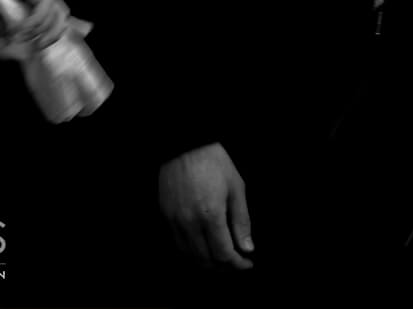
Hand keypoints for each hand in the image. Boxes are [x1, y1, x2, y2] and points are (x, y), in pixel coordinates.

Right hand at [0, 0, 70, 54]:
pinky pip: (44, 6)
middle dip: (53, 34)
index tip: (61, 40)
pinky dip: (34, 21)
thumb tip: (26, 55)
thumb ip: (10, 47)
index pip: (58, 16)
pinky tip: (21, 27)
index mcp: (36, 2)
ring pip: (56, 12)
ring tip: (23, 36)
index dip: (63, 29)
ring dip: (41, 29)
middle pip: (62, 15)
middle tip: (39, 45)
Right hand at [158, 143, 253, 269]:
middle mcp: (190, 222)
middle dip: (224, 267)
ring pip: (190, 256)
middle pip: (206, 260)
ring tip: (221, 259)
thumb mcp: (236, 188)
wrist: (186, 145)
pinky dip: (192, 252)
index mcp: (211, 215)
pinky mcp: (165, 216)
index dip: (237, 264)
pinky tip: (204, 248)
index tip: (247, 263)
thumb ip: (241, 221)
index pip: (224, 253)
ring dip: (207, 263)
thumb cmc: (214, 162)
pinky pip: (178, 244)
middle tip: (236, 263)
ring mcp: (174, 221)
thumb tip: (247, 248)